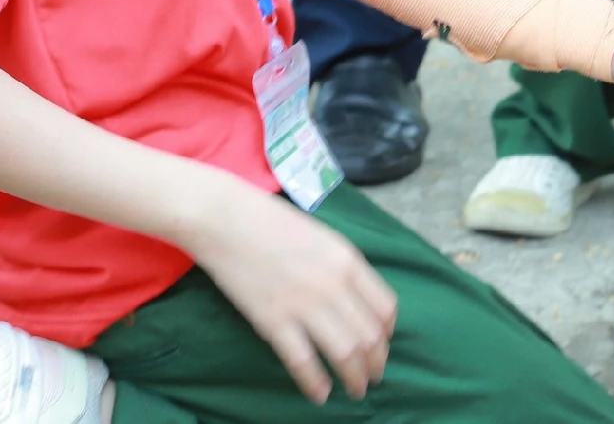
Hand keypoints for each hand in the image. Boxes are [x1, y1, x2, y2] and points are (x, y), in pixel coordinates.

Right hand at [184, 182, 396, 403]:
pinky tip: (320, 394)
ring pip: (345, 353)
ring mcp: (304, 305)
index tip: (383, 344)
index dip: (388, 333)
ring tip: (355, 390)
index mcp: (348, 260)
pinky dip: (315, 383)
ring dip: (354, 378)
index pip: (385, 308)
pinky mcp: (273, 321)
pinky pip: (303, 362)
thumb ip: (343, 266)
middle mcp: (334, 285)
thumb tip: (357, 298)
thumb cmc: (272, 222)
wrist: (225, 219)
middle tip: (373, 377)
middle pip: (370, 336)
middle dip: (376, 363)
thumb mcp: (322, 237)